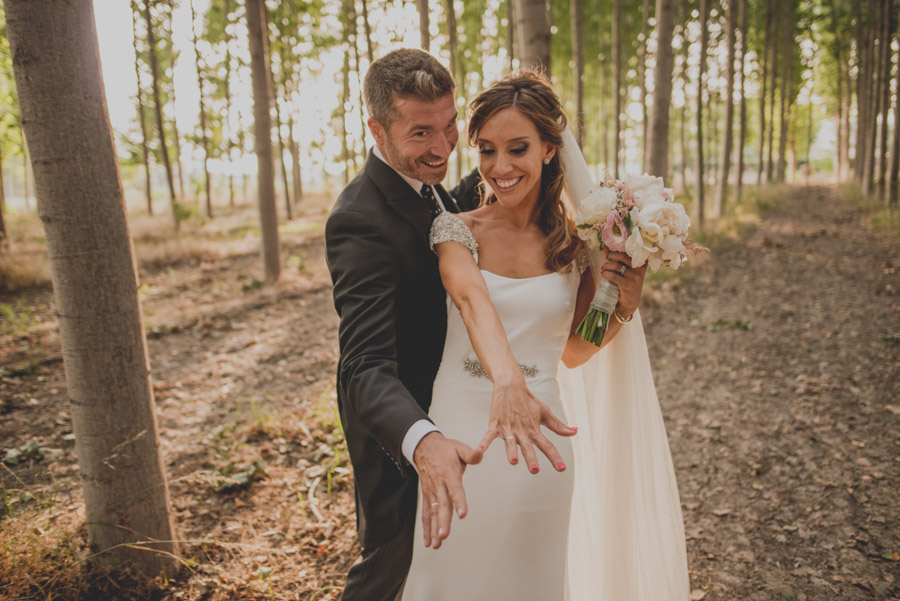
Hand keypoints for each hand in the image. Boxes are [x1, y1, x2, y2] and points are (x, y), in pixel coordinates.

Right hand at [414, 431, 482, 548]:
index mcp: (449, 473)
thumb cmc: (444, 449)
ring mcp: (431, 492)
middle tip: (444, 535)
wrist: (423, 447)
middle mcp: (439, 485)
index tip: (462, 514)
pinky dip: (426, 528)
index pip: (455, 489)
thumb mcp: (459, 447)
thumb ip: (471, 454)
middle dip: (442, 521)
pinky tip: (429, 542)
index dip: (459, 501)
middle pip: (441, 505)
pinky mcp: (427, 496)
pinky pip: (425, 513)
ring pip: (432, 512)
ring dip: (433, 529)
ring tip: (436, 544)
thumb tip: (481, 454)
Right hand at [477, 382, 576, 473]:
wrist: (511, 385)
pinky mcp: (495, 423)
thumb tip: (575, 432)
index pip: (547, 445)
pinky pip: (489, 434)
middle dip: (531, 459)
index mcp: (534, 429)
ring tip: (513, 461)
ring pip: (510, 442)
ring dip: (511, 451)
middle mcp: (522, 430)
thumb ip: (558, 426)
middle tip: (535, 471)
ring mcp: (508, 427)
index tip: (562, 468)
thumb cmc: (528, 401)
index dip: (554, 457)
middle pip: (528, 447)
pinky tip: (480, 450)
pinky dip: (484, 442)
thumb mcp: (545, 412)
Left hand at [601, 250, 646, 317]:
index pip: (629, 252)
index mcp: (641, 263)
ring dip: (607, 266)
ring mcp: (634, 277)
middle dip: (611, 255)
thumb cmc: (627, 283)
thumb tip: (605, 248)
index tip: (607, 248)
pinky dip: (607, 274)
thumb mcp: (626, 271)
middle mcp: (639, 269)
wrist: (630, 302)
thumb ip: (619, 260)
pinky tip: (603, 274)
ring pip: (617, 266)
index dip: (617, 249)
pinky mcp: (628, 285)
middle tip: (606, 258)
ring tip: (603, 268)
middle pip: (622, 256)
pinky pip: (614, 276)